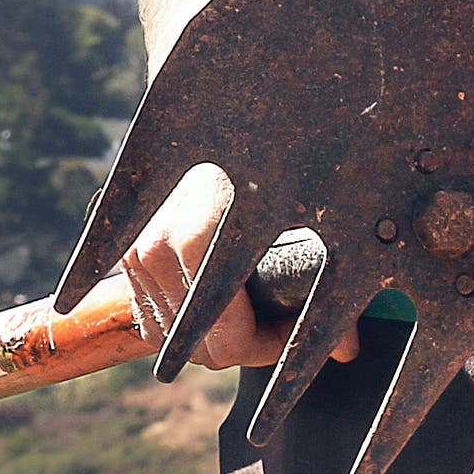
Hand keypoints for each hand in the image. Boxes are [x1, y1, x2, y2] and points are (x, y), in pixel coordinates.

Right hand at [116, 162, 360, 371]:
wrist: (220, 124)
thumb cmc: (273, 167)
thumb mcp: (308, 212)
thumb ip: (324, 281)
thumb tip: (347, 349)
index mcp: (203, 226)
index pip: (223, 329)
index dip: (268, 343)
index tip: (293, 329)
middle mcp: (159, 239)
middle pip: (198, 344)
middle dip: (246, 345)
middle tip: (279, 321)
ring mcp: (136, 249)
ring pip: (174, 341)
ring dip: (214, 337)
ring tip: (250, 309)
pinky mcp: (126, 257)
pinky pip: (155, 325)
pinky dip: (185, 328)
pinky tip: (216, 304)